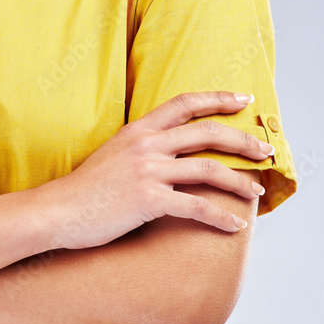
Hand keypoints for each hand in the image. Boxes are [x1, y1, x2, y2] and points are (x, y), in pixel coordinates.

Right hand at [38, 91, 271, 250]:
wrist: (58, 211)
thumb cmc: (86, 188)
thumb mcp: (113, 153)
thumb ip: (141, 146)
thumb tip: (170, 150)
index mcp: (138, 129)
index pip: (185, 103)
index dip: (217, 98)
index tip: (243, 98)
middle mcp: (147, 144)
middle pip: (207, 133)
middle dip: (242, 139)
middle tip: (265, 149)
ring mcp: (148, 171)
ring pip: (209, 169)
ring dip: (240, 181)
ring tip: (256, 190)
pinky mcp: (149, 200)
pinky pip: (197, 207)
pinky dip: (222, 217)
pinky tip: (236, 225)